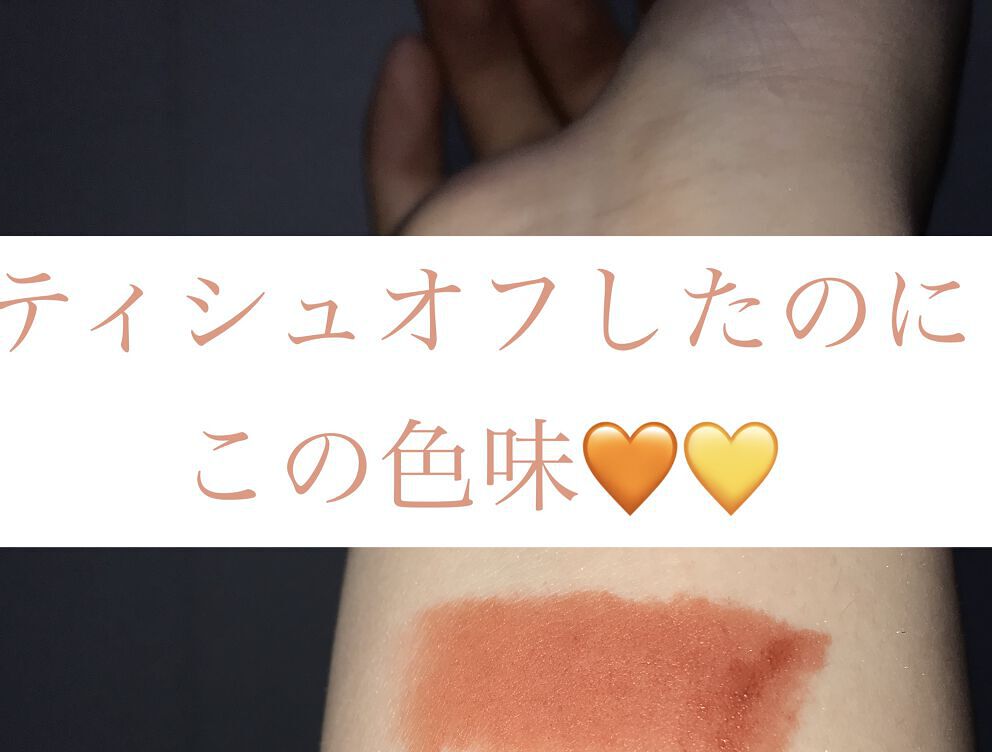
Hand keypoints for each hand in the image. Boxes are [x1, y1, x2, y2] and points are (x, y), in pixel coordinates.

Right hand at [366, 0, 966, 234]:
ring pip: (502, 139)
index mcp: (749, 141)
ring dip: (474, 38)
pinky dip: (398, 133)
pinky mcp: (469, 284)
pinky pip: (412, 210)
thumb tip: (678, 1)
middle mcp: (656, 210)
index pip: (687, 63)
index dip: (655, 15)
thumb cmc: (791, 114)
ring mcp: (560, 252)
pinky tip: (412, 57)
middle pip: (587, 93)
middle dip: (547, 8)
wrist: (715, 234)